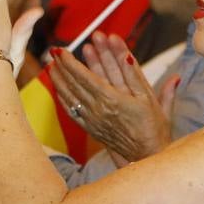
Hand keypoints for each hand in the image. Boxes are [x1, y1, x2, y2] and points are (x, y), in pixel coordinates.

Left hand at [45, 33, 177, 161]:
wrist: (147, 153)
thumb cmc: (152, 126)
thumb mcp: (149, 97)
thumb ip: (135, 74)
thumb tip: (127, 55)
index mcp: (112, 100)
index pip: (85, 77)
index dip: (71, 63)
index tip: (62, 50)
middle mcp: (98, 110)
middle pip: (75, 84)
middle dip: (63, 66)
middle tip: (54, 51)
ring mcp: (92, 120)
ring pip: (70, 96)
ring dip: (59, 79)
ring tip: (51, 65)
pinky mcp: (90, 128)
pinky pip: (71, 111)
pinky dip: (63, 97)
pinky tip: (58, 87)